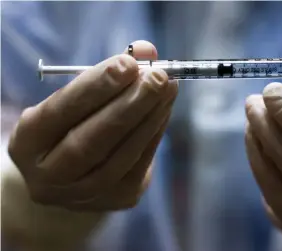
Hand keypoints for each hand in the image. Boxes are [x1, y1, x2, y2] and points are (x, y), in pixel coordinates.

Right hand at [8, 40, 177, 210]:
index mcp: (28, 143)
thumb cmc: (71, 127)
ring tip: (167, 89)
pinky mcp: (117, 198)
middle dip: (129, 105)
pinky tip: (164, 109)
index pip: (61, 112)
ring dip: (149, 118)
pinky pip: (140, 163)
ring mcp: (84, 194)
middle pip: (91, 140)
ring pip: (121, 156)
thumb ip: (108, 74)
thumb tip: (147, 50)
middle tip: (157, 77)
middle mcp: (49, 176)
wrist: (72, 177)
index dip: (96, 87)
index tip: (127, 63)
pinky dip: (155, 132)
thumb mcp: (76, 100)